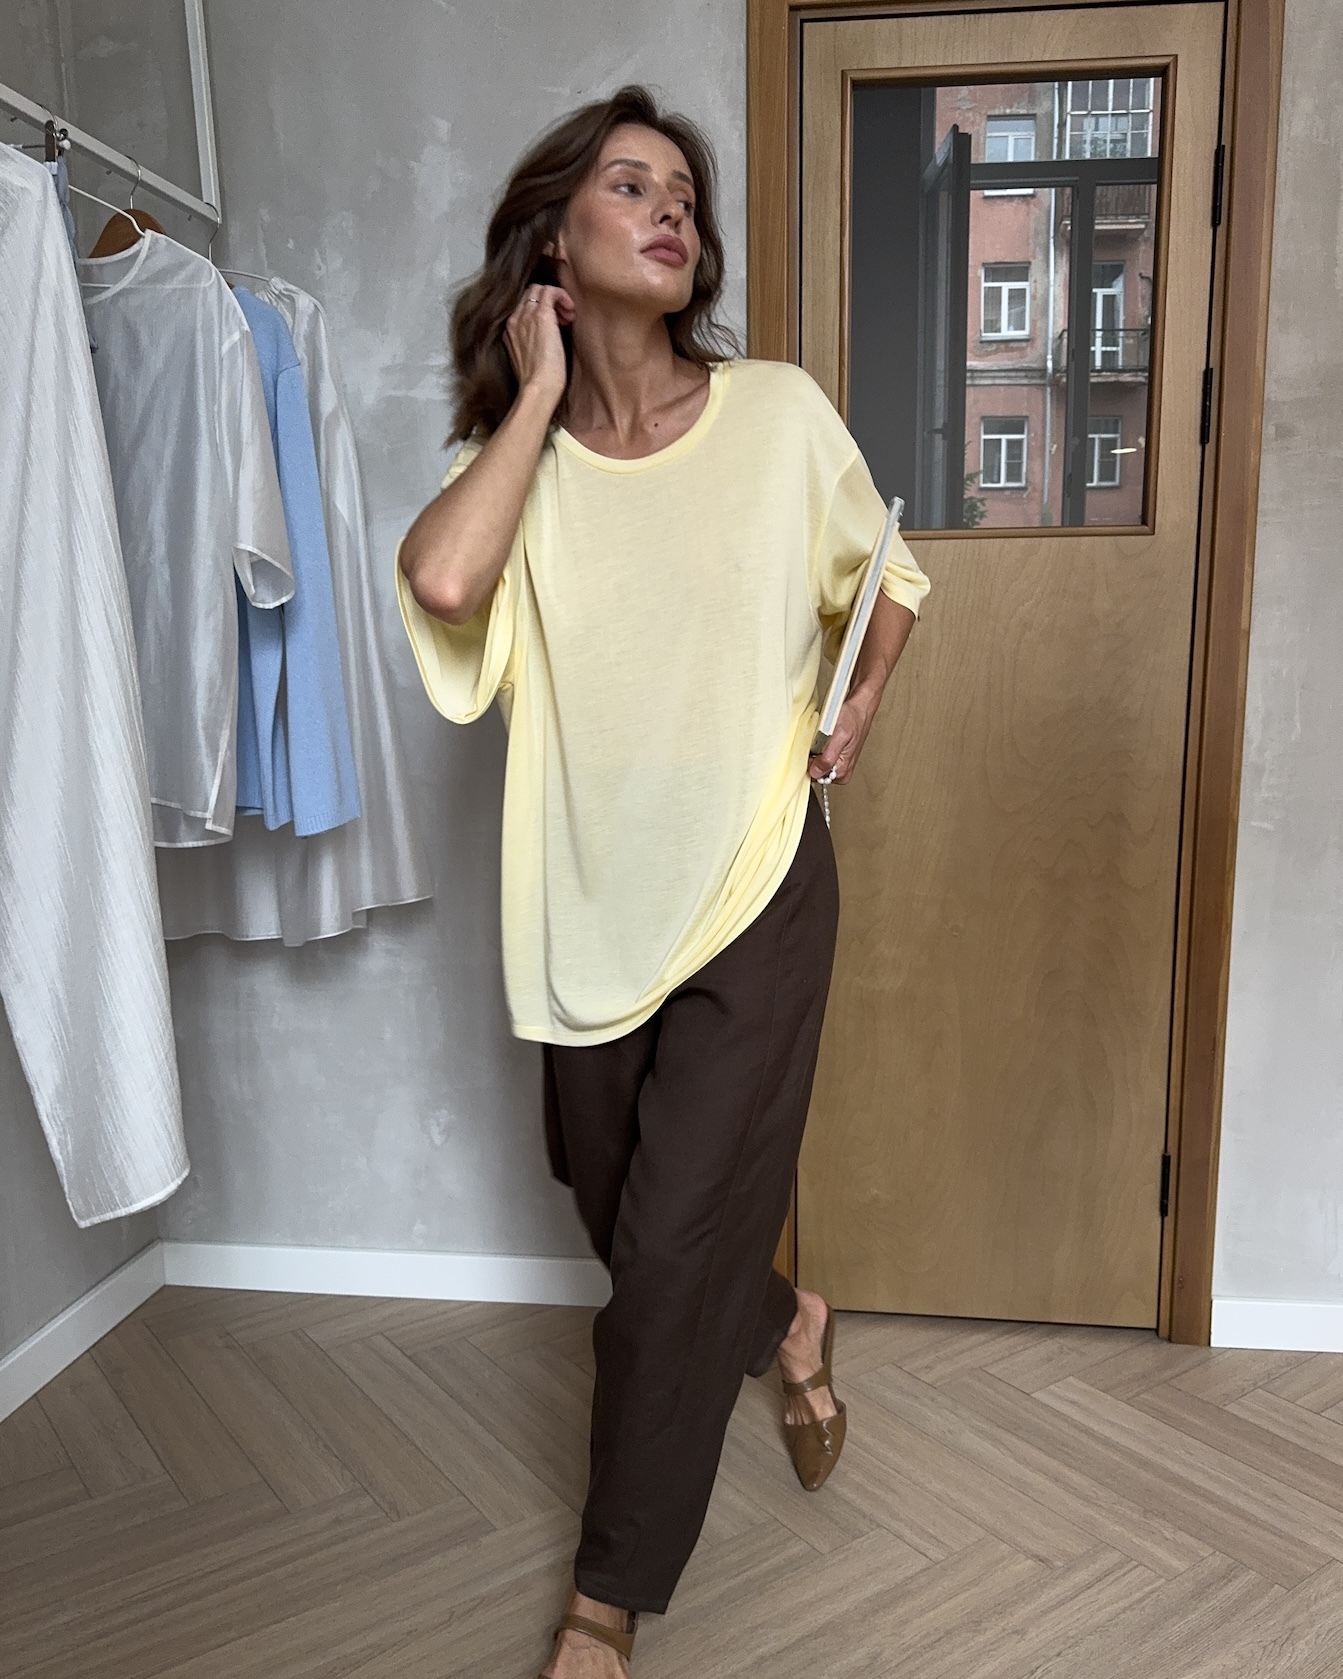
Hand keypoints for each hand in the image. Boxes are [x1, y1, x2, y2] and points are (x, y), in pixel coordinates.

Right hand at [503, 283, 574, 413]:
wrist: (537, 388)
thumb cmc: (537, 382)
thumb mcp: (529, 358)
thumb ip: (531, 342)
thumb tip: (546, 336)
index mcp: (510, 330)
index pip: (524, 305)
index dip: (541, 308)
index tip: (557, 324)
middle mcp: (514, 319)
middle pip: (530, 293)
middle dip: (549, 301)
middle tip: (564, 320)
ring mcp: (526, 316)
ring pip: (539, 289)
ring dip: (557, 299)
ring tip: (568, 318)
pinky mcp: (541, 316)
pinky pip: (550, 291)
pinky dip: (562, 296)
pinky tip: (570, 312)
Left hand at [808, 689, 877, 785]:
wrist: (860, 709)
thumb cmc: (853, 719)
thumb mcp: (839, 736)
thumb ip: (828, 758)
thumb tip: (816, 772)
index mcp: (842, 771)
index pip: (815, 776)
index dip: (808, 762)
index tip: (811, 749)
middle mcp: (841, 771)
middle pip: (814, 772)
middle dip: (811, 757)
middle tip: (817, 742)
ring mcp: (838, 765)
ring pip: (815, 764)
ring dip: (814, 751)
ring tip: (822, 739)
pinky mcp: (835, 757)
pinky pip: (819, 757)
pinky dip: (816, 748)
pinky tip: (822, 739)